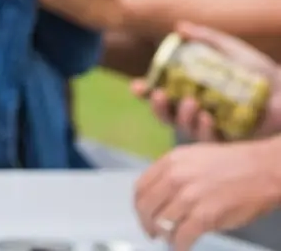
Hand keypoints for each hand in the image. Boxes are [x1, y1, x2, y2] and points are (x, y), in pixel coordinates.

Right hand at [131, 22, 280, 140]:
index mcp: (194, 90)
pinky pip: (209, 141)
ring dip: (182, 117)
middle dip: (157, 108)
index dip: (146, 92)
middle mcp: (199, 109)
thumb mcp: (230, 50)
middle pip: (167, 115)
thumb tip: (179, 27)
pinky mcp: (230, 143)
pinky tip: (207, 118)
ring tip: (191, 103)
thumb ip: (205, 38)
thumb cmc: (260, 71)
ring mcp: (213, 127)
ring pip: (185, 128)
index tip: (136, 87)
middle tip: (159, 95)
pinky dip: (204, 130)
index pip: (163, 93)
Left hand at [134, 139, 280, 250]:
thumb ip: (173, 172)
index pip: (140, 188)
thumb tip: (160, 193)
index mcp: (169, 162)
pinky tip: (181, 248)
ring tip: (170, 240)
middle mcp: (174, 177)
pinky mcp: (204, 216)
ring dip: (164, 236)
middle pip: (146, 207)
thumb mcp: (192, 157)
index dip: (139, 206)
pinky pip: (181, 237)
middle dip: (147, 224)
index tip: (144, 216)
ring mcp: (188, 197)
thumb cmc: (230, 164)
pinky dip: (178, 246)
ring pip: (162, 223)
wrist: (260, 170)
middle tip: (153, 233)